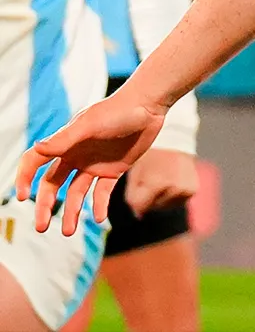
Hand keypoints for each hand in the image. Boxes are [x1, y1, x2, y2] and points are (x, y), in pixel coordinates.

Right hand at [15, 86, 166, 236]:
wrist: (149, 106)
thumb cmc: (117, 110)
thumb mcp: (89, 125)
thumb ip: (64, 139)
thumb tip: (36, 148)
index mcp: (65, 143)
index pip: (36, 161)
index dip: (25, 178)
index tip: (23, 197)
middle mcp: (76, 155)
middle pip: (53, 184)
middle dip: (45, 205)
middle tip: (42, 227)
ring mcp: (94, 164)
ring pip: (76, 193)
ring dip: (71, 212)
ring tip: (69, 231)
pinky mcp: (114, 170)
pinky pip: (102, 193)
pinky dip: (99, 206)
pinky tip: (100, 217)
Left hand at [124, 148, 198, 218]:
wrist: (174, 139)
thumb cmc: (151, 155)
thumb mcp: (135, 172)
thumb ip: (132, 196)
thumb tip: (138, 215)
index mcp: (157, 183)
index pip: (140, 208)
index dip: (136, 201)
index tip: (138, 189)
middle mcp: (174, 188)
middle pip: (154, 207)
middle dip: (149, 198)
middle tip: (152, 179)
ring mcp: (185, 189)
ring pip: (166, 206)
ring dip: (162, 197)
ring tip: (163, 178)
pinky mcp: (193, 189)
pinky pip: (178, 201)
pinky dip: (173, 195)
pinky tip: (173, 181)